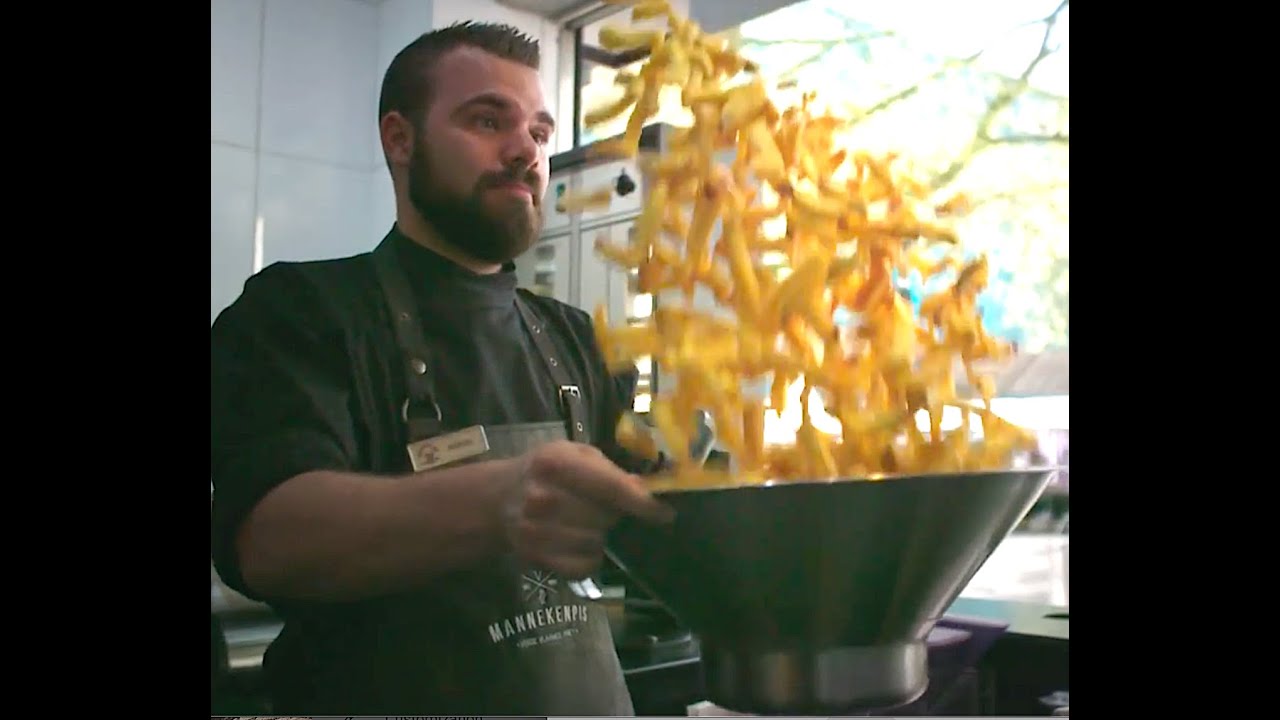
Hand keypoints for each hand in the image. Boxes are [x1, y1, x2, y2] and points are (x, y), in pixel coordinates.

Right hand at [503, 441, 673, 579]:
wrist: (497, 499)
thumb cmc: (546, 471)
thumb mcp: (574, 454)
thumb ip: (608, 470)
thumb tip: (645, 490)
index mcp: (555, 464)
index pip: (609, 487)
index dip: (641, 503)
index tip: (664, 513)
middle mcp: (542, 498)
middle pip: (605, 518)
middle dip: (613, 515)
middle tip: (604, 509)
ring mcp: (535, 531)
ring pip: (595, 543)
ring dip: (599, 536)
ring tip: (586, 523)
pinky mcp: (534, 557)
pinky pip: (582, 567)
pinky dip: (588, 558)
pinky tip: (577, 543)